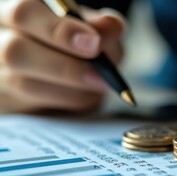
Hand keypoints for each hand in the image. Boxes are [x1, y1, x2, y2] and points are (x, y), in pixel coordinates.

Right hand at [0, 0, 125, 112]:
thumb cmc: (71, 41)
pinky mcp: (5, 102)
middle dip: (66, 67)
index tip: (94, 44)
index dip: (61, 31)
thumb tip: (110, 26)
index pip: (25, 13)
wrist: (58, 68)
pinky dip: (68, 103)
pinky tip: (86, 95)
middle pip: (15, 52)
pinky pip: (35, 109)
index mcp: (15, 10)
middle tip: (100, 76)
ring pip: (24, 84)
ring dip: (72, 90)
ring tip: (100, 85)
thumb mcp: (88, 27)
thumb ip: (100, 26)